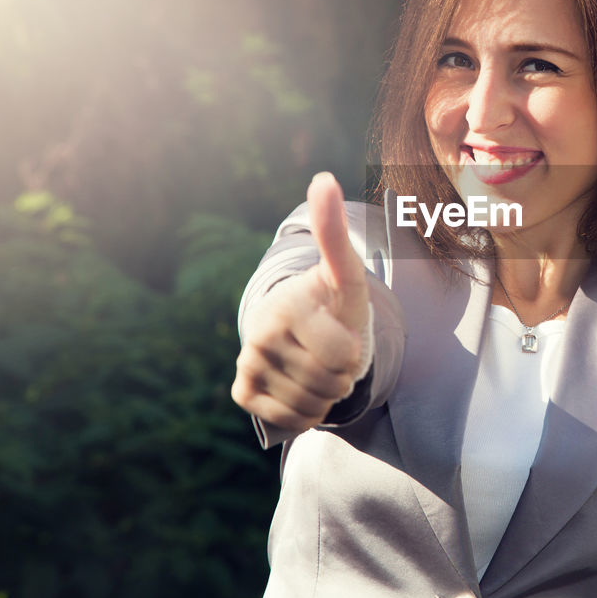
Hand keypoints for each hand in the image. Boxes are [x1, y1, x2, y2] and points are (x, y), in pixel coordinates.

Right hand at [231, 172, 371, 433]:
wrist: (298, 329)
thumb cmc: (330, 302)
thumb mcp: (344, 274)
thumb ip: (335, 233)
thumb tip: (323, 178)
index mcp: (289, 305)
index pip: (344, 356)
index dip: (353, 350)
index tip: (341, 329)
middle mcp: (261, 334)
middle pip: (332, 383)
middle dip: (342, 373)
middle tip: (331, 350)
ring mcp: (248, 363)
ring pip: (314, 405)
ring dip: (326, 393)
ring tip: (317, 365)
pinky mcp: (243, 391)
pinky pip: (292, 419)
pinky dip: (306, 411)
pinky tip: (299, 384)